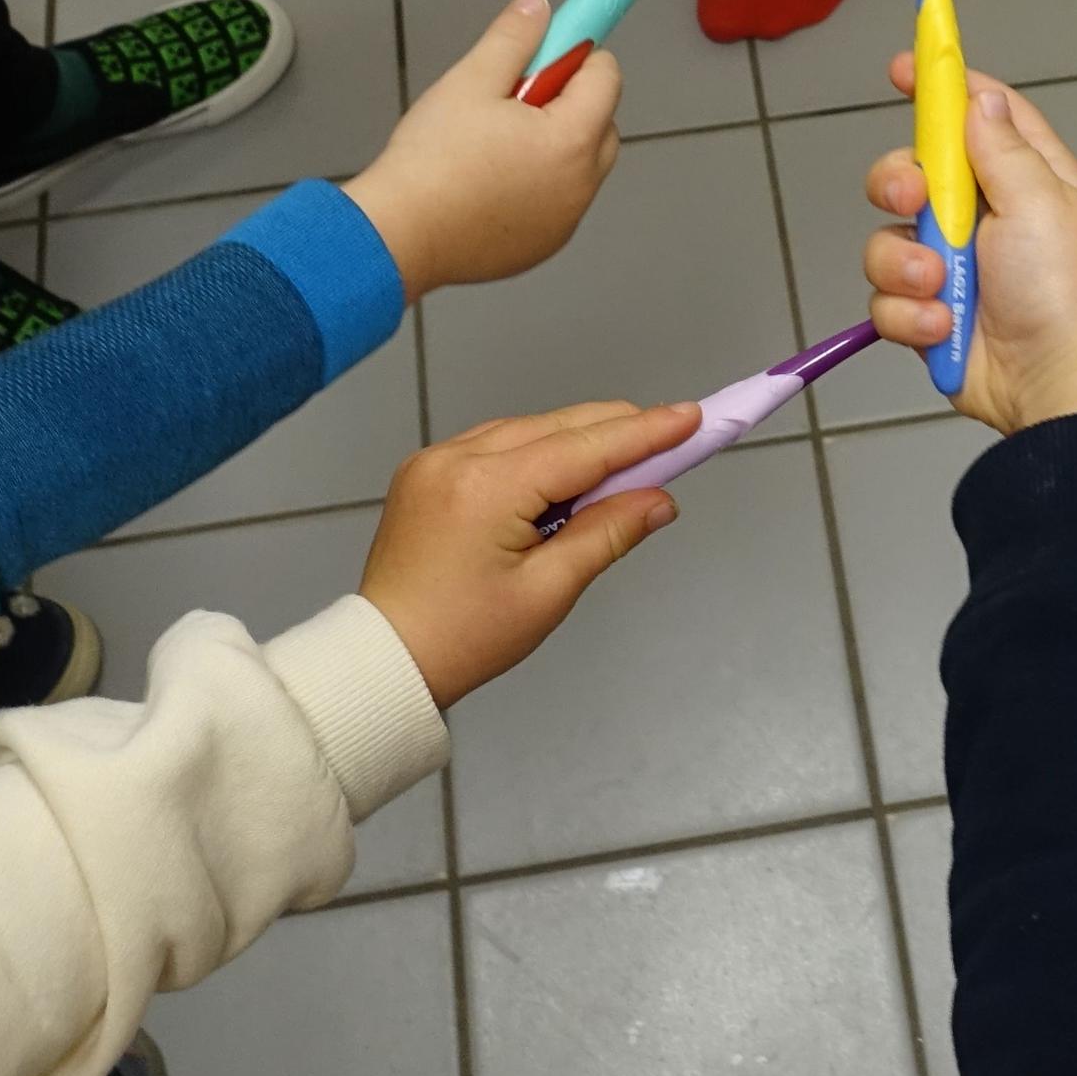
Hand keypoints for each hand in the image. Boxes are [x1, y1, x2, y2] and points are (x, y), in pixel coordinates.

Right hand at [343, 0, 620, 296]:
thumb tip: (539, 8)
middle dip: (569, 101)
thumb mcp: (471, 81)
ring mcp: (564, 221)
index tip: (542, 54)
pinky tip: (489, 179)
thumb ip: (513, 39)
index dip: (575, 56)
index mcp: (573, 139)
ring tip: (494, 141)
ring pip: (579, 164)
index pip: (606, 77)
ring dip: (554, 144)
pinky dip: (539, 184)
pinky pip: (557, 201)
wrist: (398, 235)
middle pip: (601, 122)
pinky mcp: (542, 246)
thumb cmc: (432, 160)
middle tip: (512, 99)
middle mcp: (581, 184)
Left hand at [359, 400, 693, 704]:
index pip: (583, 448)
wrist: (383, 660)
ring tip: (623, 463)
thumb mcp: (548, 592)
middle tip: (673, 436)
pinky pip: (496, 444)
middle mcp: (457, 457)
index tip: (692, 416)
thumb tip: (660, 499)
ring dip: (576, 442)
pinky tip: (563, 474)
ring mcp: (435, 459)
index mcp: (487, 488)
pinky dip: (536, 451)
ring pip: (527, 430)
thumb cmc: (467, 639)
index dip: (643, 433)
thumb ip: (606, 534)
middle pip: (556, 427)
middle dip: (615, 432)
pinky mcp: (425, 471)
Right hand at [862, 67, 1076, 433]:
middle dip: (899, 181)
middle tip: (912, 197)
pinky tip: (944, 328)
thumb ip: (1002, 148)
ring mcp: (955, 267)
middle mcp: (987, 216)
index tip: (904, 67)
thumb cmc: (1065, 293)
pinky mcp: (929, 314)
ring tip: (941, 290)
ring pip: (889, 239)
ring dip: (905, 265)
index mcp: (1027, 178)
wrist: (1055, 387)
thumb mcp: (1041, 203)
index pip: (981, 114)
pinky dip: (910, 314)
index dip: (944, 86)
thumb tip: (980, 99)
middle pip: (915, 170)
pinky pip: (888, 299)